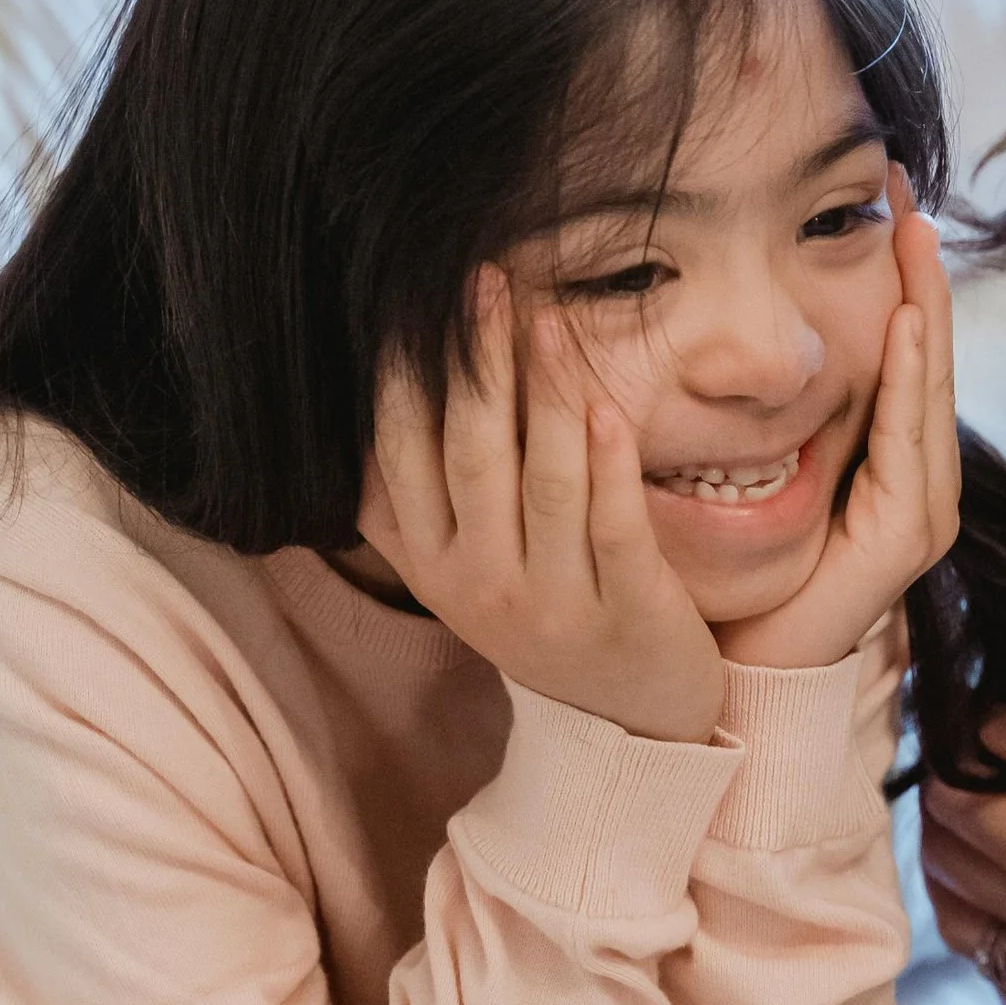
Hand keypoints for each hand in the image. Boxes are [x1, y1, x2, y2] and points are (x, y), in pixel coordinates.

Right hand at [358, 270, 724, 740]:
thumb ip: (419, 500)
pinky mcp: (627, 613)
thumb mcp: (464, 569)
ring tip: (547, 317)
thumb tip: (374, 386)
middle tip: (483, 280)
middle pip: (470, 454)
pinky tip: (605, 405)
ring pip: (544, 479)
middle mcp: (479, 587)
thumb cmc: (547, 612)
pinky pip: (613, 524)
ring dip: (544, 391)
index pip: (401, 453)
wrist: (631, 724)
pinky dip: (608, 461)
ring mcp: (553, 605)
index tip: (416, 296)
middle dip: (474, 361)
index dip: (407, 373)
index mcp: (430, 566)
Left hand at [716, 189, 960, 670]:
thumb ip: (764, 408)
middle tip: (902, 188)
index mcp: (885, 460)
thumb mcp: (750, 467)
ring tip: (914, 234)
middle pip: (923, 356)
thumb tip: (723, 323)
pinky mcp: (904, 538)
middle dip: (918, 272)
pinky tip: (902, 325)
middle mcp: (915, 479)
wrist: (738, 670)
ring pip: (925, 388)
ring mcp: (919, 509)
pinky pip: (909, 442)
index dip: (896, 277)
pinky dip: (909, 380)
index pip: (898, 351)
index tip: (881, 199)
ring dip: (922, 308)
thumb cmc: (735, 575)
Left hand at [921, 699, 1005, 1004]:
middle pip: (944, 860)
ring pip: (959, 917)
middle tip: (968, 757)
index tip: (959, 719)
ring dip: (952, 862)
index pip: (953, 803)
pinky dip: (980, 916)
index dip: (947, 755)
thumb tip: (982, 725)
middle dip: (941, 803)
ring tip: (980, 812)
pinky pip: (996, 959)